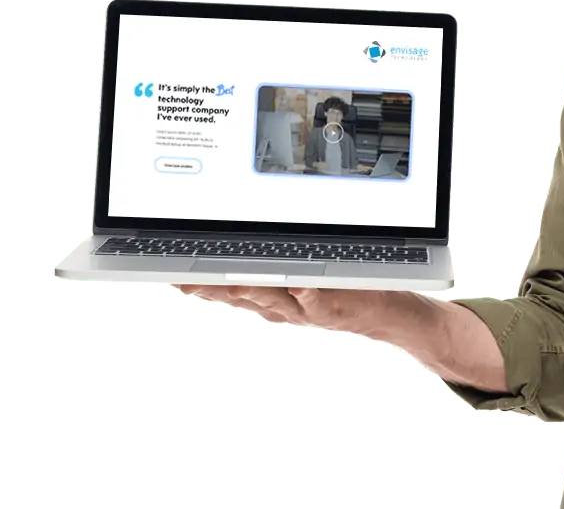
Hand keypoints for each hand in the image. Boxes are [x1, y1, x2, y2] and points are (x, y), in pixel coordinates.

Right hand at [171, 284, 394, 338]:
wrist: (377, 313)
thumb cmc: (337, 292)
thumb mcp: (296, 283)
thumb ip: (270, 275)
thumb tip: (240, 260)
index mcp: (270, 298)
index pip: (228, 290)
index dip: (201, 284)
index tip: (175, 276)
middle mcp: (280, 306)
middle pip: (240, 295)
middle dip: (211, 288)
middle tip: (184, 279)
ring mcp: (302, 309)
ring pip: (271, 297)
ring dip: (249, 289)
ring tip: (227, 281)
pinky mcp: (329, 308)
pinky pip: (315, 298)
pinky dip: (305, 293)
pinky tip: (296, 286)